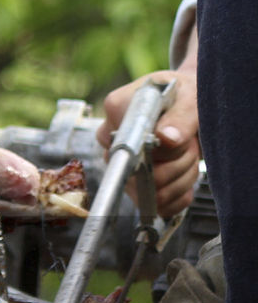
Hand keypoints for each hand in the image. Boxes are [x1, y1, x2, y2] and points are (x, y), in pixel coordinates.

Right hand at [96, 37, 200, 218]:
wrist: (190, 103)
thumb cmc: (185, 95)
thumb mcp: (190, 96)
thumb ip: (180, 116)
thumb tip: (166, 139)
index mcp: (117, 111)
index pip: (127, 147)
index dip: (159, 152)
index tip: (177, 141)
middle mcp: (112, 141)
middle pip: (141, 177)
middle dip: (178, 163)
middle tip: (188, 142)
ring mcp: (122, 166)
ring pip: (153, 195)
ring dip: (183, 176)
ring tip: (188, 153)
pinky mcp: (136, 186)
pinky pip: (161, 207)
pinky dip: (182, 194)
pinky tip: (185, 173)